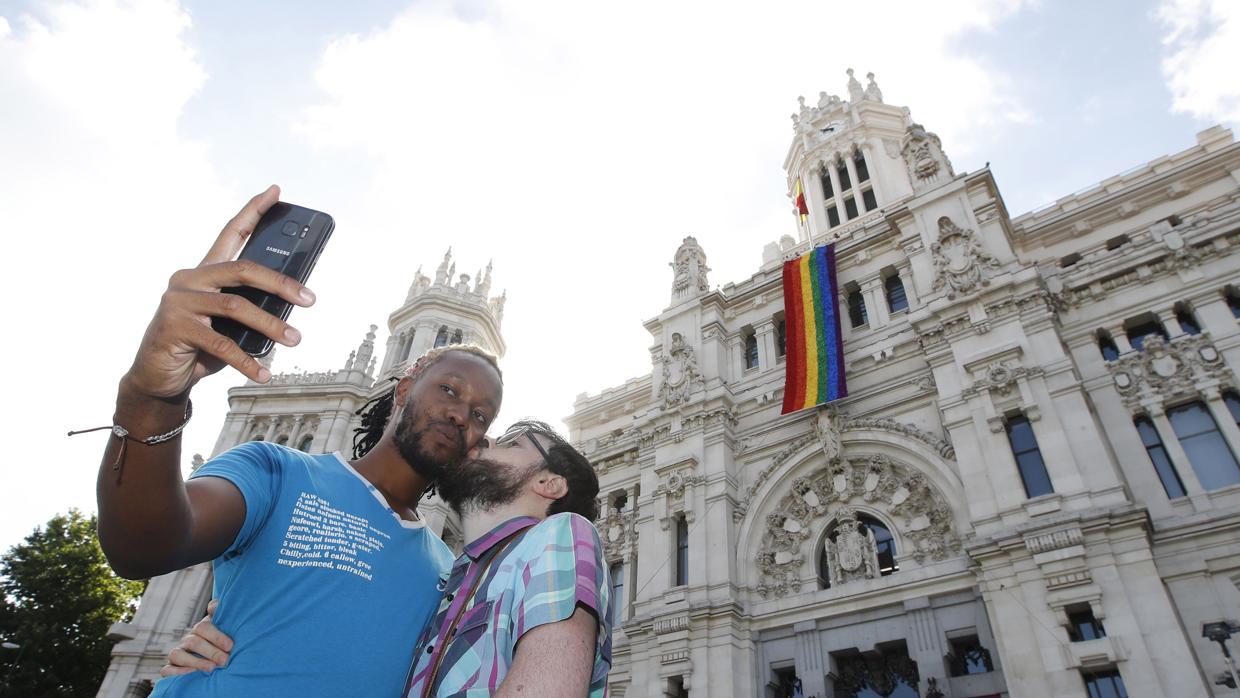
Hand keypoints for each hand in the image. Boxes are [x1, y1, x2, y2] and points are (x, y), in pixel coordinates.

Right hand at [124, 185, 315, 400]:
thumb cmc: (198, 346)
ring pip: (235, 306)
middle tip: (310, 299)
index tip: (276, 191)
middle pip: (242, 269)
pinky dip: (247, 361)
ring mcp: (179, 302)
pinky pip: (221, 343)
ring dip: (271, 325)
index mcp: (204, 271)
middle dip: (280, 283)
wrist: (158, 377)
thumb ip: (249, 308)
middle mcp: (189, 279)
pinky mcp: (174, 327)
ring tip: (295, 339)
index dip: (253, 211)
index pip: (231, 232)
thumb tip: (291, 306)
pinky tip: (263, 373)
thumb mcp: (227, 323)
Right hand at [160, 600, 233, 675]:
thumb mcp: (224, 629)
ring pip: (177, 654)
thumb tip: (213, 606)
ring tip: (211, 668)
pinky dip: (177, 672)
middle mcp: (187, 640)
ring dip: (195, 661)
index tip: (230, 646)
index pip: (203, 627)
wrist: (213, 662)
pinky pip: (166, 670)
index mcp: (201, 629)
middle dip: (210, 651)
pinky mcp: (170, 669)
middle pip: (194, 642)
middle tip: (224, 660)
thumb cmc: (222, 644)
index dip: (216, 636)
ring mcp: (178, 654)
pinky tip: (191, 674)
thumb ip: (220, 615)